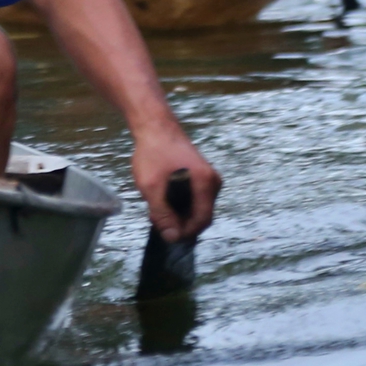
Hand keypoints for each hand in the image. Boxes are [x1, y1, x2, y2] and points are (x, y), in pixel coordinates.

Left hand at [130, 125, 218, 242]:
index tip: (166, 235)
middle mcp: (213, 183)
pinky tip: (162, 198)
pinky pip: (194, 199)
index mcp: (206, 183)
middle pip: (200, 216)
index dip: (185, 232)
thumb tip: (172, 237)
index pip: (202, 220)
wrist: (155, 128)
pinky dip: (179, 204)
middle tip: (156, 219)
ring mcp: (208, 180)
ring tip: (156, 207)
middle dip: (179, 222)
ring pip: (195, 208)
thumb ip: (162, 214)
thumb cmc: (153, 153)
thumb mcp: (152, 187)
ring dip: (177, 213)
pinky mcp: (201, 178)